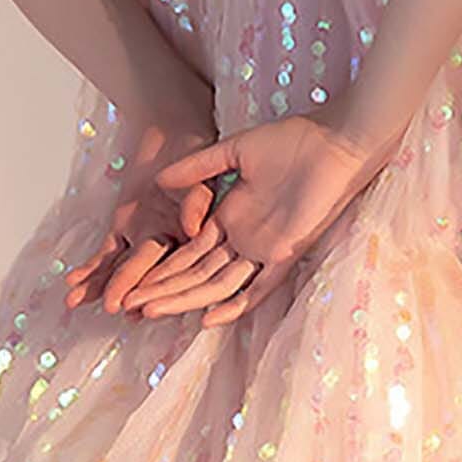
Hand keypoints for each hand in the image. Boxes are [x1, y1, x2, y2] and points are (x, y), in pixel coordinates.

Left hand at [63, 116, 216, 315]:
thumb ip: (197, 204)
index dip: (156, 286)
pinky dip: (90, 268)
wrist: (172, 138)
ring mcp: (142, 240)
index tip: (142, 304)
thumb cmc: (192, 158)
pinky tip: (72, 283)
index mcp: (191, 240)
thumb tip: (192, 229)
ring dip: (98, 286)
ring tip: (74, 302)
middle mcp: (167, 247)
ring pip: (119, 269)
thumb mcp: (200, 178)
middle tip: (113, 308)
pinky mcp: (124, 232)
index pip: (171, 268)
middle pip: (144, 274)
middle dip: (127, 290)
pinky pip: (105, 255)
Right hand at [118, 109, 390, 328]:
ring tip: (151, 310)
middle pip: (195, 274)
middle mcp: (243, 238)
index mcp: (230, 216)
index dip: (159, 267)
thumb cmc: (292, 142)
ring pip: (217, 284)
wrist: (334, 142)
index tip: (129, 281)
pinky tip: (207, 319)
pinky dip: (235, 305)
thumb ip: (199, 167)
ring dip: (185, 299)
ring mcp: (264, 249)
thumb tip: (159, 179)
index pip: (187, 251)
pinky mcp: (286, 253)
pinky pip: (260, 288)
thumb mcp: (235, 151)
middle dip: (162, 289)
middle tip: (127, 306)